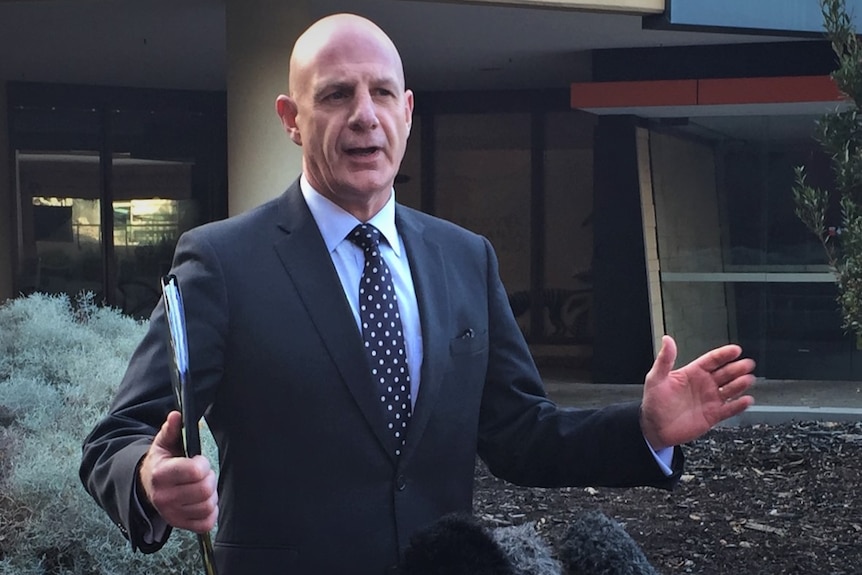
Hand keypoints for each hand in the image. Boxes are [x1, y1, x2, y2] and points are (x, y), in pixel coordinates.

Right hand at [138, 411, 217, 533]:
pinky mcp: (179, 524)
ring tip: (201, 486)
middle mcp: (164, 497)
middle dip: (209, 478)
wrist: (146, 487)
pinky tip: (202, 501)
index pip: (195, 472)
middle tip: (202, 474)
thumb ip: (171, 429)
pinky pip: (206, 523)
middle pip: (205, 489)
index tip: (198, 461)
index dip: (203, 464)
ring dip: (210, 494)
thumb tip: (176, 416)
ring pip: (208, 506)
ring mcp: (171, 513)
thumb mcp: (164, 444)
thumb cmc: (161, 463)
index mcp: (161, 474)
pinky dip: (210, 512)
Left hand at [639, 335, 754, 450]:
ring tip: (748, 379)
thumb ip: (664, 360)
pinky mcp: (713, 415)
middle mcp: (704, 385)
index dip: (724, 354)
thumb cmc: (654, 402)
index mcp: (692, 373)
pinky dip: (739, 405)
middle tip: (747, 364)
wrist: (654, 428)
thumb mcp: (656, 378)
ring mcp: (710, 400)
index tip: (735, 350)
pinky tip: (746, 400)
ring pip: (730, 389)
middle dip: (737, 368)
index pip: (712, 360)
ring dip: (740, 384)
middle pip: (725, 373)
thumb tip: (667, 340)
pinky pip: (729, 409)